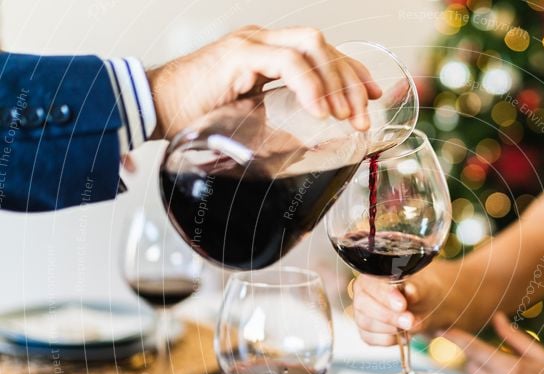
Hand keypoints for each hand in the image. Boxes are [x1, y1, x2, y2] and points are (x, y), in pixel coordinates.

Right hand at [147, 26, 382, 138]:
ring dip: (336, 82)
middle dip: (351, 80)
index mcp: (268, 54)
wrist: (152, 108)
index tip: (373, 96)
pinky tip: (320, 112)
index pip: (322, 52)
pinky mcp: (239, 55)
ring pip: (311, 45)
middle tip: (363, 116)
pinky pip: (286, 62)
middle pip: (324, 45)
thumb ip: (281, 122)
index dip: (352, 71)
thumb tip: (314, 144)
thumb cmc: (196, 117)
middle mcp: (264, 42)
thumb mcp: (251, 120)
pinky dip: (309, 86)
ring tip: (346, 116)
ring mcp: (251, 44)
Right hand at [352, 267, 454, 346]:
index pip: (371, 283)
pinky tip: (402, 333)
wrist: (423, 305)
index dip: (385, 295)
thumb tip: (410, 292)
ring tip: (410, 325)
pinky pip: (370, 338)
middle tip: (409, 321)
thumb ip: (417, 289)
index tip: (402, 305)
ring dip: (390, 328)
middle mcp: (362, 292)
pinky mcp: (365, 331)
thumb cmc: (420, 291)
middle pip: (362, 304)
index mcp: (373, 274)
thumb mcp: (424, 288)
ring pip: (365, 323)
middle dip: (387, 315)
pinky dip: (388, 339)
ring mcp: (361, 313)